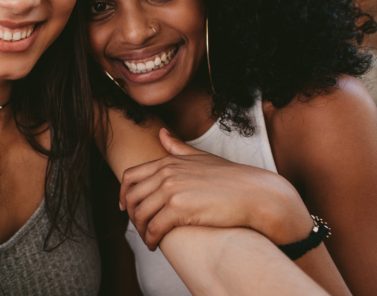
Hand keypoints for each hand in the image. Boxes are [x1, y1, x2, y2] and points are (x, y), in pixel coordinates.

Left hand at [119, 128, 311, 249]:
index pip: (130, 176)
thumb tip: (161, 133)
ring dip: (140, 231)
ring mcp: (172, 190)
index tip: (125, 207)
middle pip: (132, 197)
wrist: (256, 194)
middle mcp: (166, 173)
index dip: (123, 193)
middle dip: (131, 215)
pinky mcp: (179, 209)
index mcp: (168, 161)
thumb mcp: (201, 157)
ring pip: (140, 214)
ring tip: (148, 239)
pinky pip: (154, 228)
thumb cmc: (232, 178)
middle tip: (139, 228)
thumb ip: (178, 147)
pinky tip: (155, 246)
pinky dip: (150, 239)